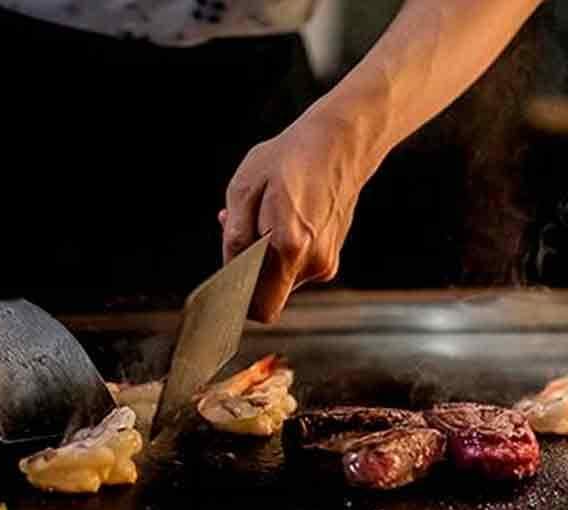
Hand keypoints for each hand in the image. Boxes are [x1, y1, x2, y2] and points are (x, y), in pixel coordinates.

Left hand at [221, 112, 366, 322]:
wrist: (339, 143)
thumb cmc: (290, 160)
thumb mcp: (244, 189)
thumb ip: (235, 237)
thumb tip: (231, 269)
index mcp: (291, 248)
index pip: (262, 308)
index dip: (241, 301)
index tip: (228, 281)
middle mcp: (314, 263)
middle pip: (268, 290)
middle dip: (249, 267)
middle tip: (242, 228)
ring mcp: (326, 261)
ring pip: (281, 276)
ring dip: (264, 255)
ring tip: (263, 215)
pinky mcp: (331, 255)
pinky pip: (295, 264)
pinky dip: (281, 248)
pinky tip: (280, 217)